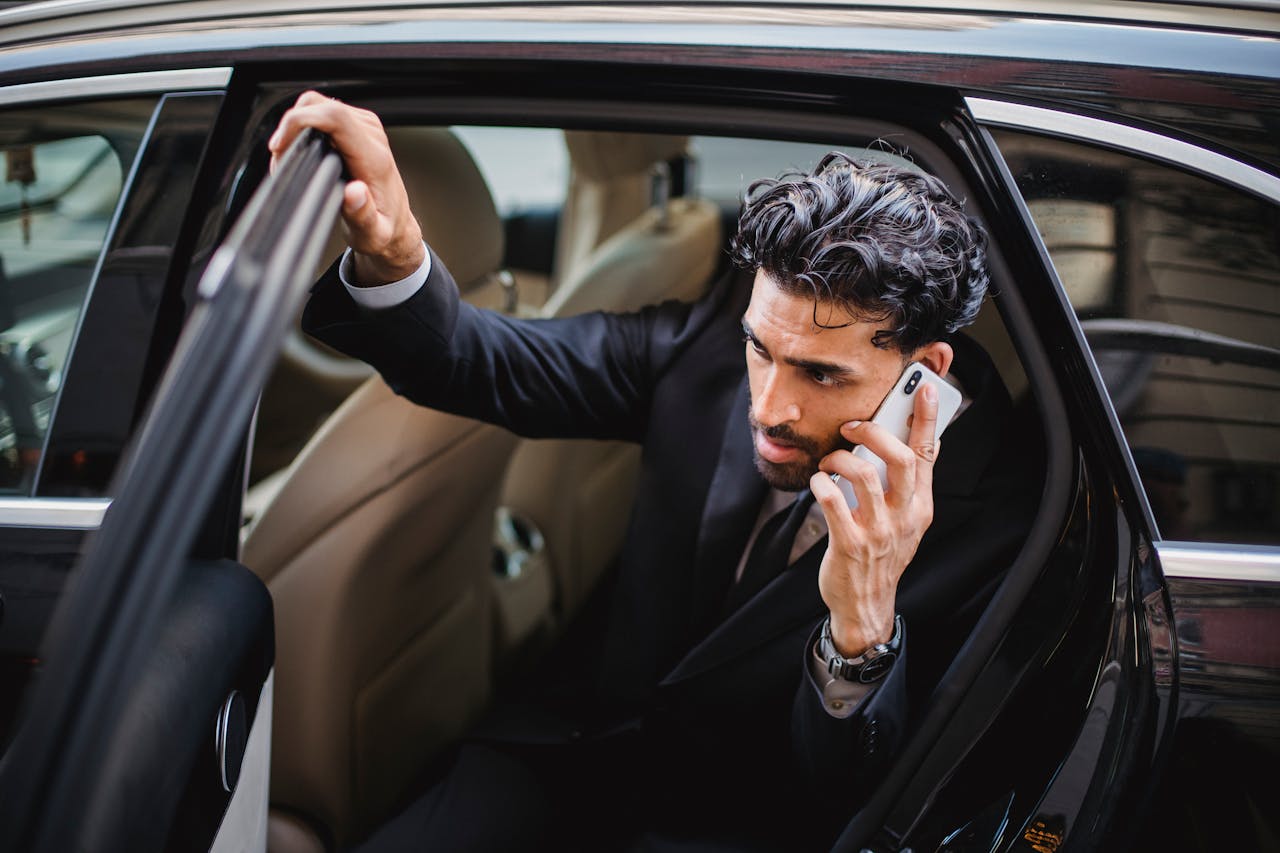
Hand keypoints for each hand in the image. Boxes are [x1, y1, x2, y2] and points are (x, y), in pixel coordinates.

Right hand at [267, 91, 424, 283]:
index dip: (299, 122)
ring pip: (319, 104)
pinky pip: (323, 110)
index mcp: (374, 158)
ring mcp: (366, 127)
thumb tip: (354, 192)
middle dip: (291, 125)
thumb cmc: (383, 229)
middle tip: (280, 157)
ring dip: (296, 124)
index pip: (334, 117)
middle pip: (321, 104)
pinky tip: (302, 149)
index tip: (280, 145)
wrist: (397, 224)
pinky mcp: (358, 126)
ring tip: (289, 155)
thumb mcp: (373, 234)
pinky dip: (305, 124)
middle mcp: (372, 136)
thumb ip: (363, 215)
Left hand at [810, 383, 939, 655]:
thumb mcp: (906, 521)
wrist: (865, 604)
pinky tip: (818, 484)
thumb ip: (910, 486)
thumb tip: (919, 442)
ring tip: (829, 462)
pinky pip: (833, 502)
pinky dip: (821, 485)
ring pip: (864, 475)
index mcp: (920, 507)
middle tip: (854, 426)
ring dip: (840, 459)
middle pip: (902, 460)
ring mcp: (878, 532)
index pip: (928, 455)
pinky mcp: (849, 544)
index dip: (927, 419)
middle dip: (877, 432)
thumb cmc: (881, 555)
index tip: (922, 388)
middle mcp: (903, 517)